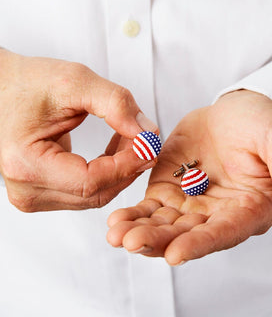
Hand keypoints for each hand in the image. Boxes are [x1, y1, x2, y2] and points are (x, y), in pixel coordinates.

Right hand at [0, 48, 157, 210]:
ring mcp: (32, 196)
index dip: (126, 165)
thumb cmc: (25, 84)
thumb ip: (116, 104)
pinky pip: (85, 192)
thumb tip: (147, 134)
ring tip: (130, 141)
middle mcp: (26, 190)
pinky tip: (114, 151)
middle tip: (145, 141)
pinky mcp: (41, 193)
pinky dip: (105, 174)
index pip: (90, 181)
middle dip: (127, 168)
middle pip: (95, 193)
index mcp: (26, 165)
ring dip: (118, 171)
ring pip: (93, 195)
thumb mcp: (73, 81)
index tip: (150, 145)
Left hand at [107, 90, 271, 264]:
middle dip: (157, 240)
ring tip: (115, 234)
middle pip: (184, 235)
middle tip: (130, 242)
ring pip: (161, 225)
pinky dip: (132, 215)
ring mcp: (187, 204)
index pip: (221, 233)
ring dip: (138, 231)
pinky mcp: (166, 191)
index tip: (174, 254)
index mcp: (245, 209)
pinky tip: (116, 220)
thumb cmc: (256, 125)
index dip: (198, 244)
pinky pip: (147, 208)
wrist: (227, 116)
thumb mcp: (271, 138)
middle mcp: (214, 214)